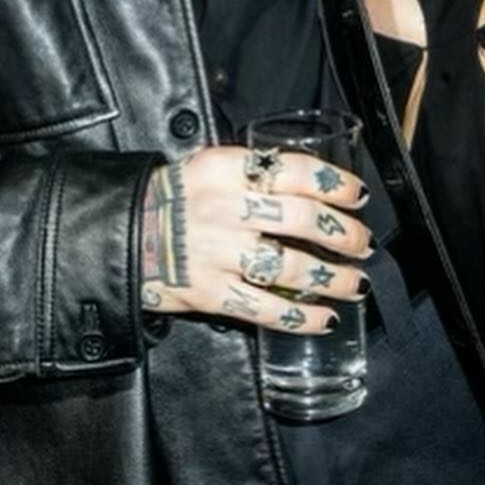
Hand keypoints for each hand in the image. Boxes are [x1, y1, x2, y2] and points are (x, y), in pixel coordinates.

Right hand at [140, 145, 372, 332]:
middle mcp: (225, 208)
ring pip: (292, 267)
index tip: (357, 196)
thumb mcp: (208, 165)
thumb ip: (253, 171)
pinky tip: (325, 318)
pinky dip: (300, 316)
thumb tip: (313, 184)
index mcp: (226, 168)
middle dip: (343, 234)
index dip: (334, 184)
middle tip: (362, 243)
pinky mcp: (209, 293)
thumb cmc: (175, 197)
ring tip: (355, 283)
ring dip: (333, 278)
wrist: (123, 232)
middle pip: (302, 219)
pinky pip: (265, 308)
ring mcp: (217, 253)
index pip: (293, 170)